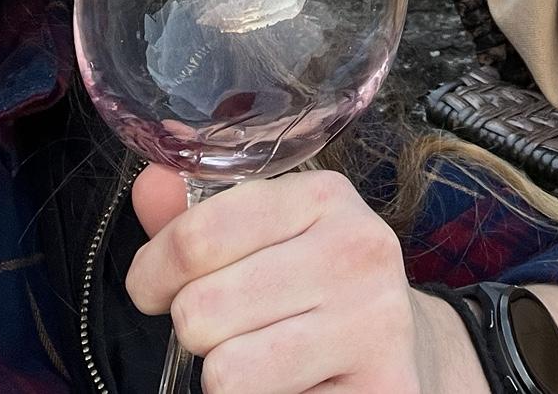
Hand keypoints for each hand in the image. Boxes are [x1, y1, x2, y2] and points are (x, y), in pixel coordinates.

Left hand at [126, 164, 486, 393]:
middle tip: (230, 328)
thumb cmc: (316, 287)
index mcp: (326, 196)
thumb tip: (152, 184)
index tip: (156, 289)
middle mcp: (357, 250)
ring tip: (263, 359)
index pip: (199, 234)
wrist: (406, 349)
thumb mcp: (268, 235)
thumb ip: (200, 215)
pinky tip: (296, 385)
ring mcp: (373, 323)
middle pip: (201, 310)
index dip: (153, 273)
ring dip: (227, 376)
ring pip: (226, 373)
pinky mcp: (380, 388)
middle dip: (196, 331)